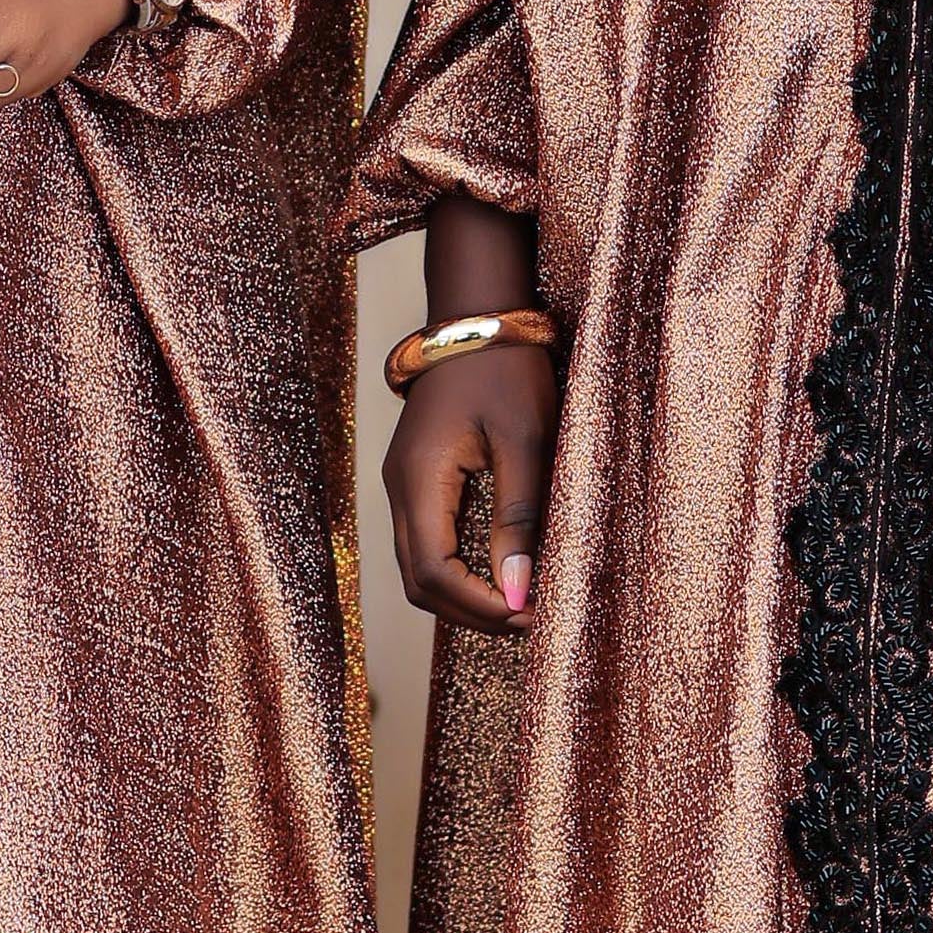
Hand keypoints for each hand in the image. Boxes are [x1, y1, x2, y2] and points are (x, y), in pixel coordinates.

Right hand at [384, 332, 563, 635]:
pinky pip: (427, 545)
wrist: (476, 315)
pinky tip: (502, 571)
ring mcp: (404, 486)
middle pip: (419, 583)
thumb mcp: (526, 441)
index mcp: (419, 480)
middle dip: (472, 612)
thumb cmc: (505, 369)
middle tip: (532, 617)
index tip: (531, 615)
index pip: (433, 574)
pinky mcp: (418, 480)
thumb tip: (518, 591)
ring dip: (465, 597)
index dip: (479, 607)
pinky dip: (460, 572)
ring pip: (419, 569)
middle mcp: (400, 489)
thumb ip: (519, 517)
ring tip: (522, 600)